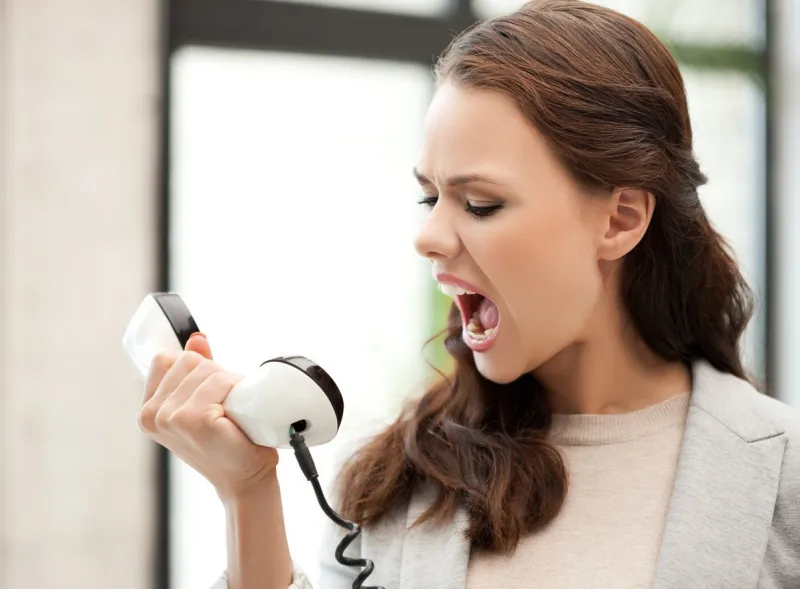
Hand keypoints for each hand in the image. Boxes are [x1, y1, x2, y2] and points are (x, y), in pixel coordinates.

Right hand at [138, 333, 279, 498]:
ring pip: (207, 369)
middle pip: (188, 360)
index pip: (165, 359)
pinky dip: (235, 390)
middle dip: (214, 374)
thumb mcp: (203, 402)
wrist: (244, 478)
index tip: (208, 391)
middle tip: (225, 403)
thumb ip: (196, 370)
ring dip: (229, 383)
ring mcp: (170, 417)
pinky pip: (221, 382)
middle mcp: (152, 414)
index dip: (194, 367)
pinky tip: (236, 415)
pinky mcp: (193, 419)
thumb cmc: (226, 440)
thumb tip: (197, 339)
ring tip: (233, 410)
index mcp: (148, 410)